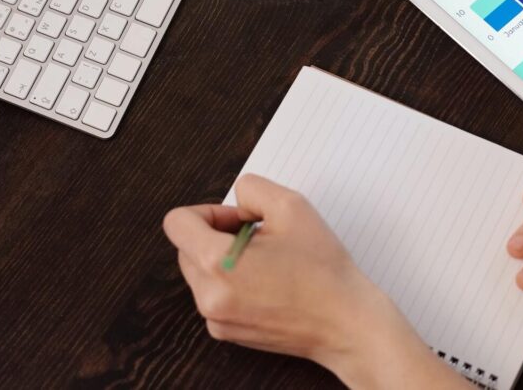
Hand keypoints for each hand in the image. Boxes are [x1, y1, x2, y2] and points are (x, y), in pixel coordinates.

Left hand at [163, 174, 458, 388]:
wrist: (345, 322)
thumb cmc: (323, 269)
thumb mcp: (292, 206)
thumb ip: (252, 189)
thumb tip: (235, 202)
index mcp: (216, 263)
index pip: (177, 222)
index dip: (209, 210)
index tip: (240, 218)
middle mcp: (208, 295)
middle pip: (186, 247)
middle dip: (219, 234)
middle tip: (262, 237)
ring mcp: (215, 318)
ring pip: (200, 271)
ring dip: (226, 259)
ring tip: (269, 262)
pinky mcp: (226, 332)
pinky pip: (214, 295)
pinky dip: (233, 283)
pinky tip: (270, 283)